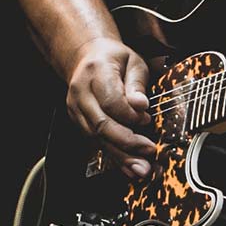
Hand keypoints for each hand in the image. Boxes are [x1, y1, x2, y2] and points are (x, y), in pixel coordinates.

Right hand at [65, 37, 160, 168]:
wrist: (87, 57)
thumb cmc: (114, 59)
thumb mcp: (133, 61)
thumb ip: (137, 83)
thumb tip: (141, 105)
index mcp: (95, 73)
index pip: (111, 101)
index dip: (130, 115)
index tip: (147, 119)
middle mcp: (81, 93)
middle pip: (101, 124)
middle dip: (127, 142)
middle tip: (149, 151)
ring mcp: (76, 109)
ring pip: (97, 138)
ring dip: (121, 156)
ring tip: (141, 168)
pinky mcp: (78, 122)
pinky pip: (96, 143)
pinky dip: (114, 157)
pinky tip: (128, 168)